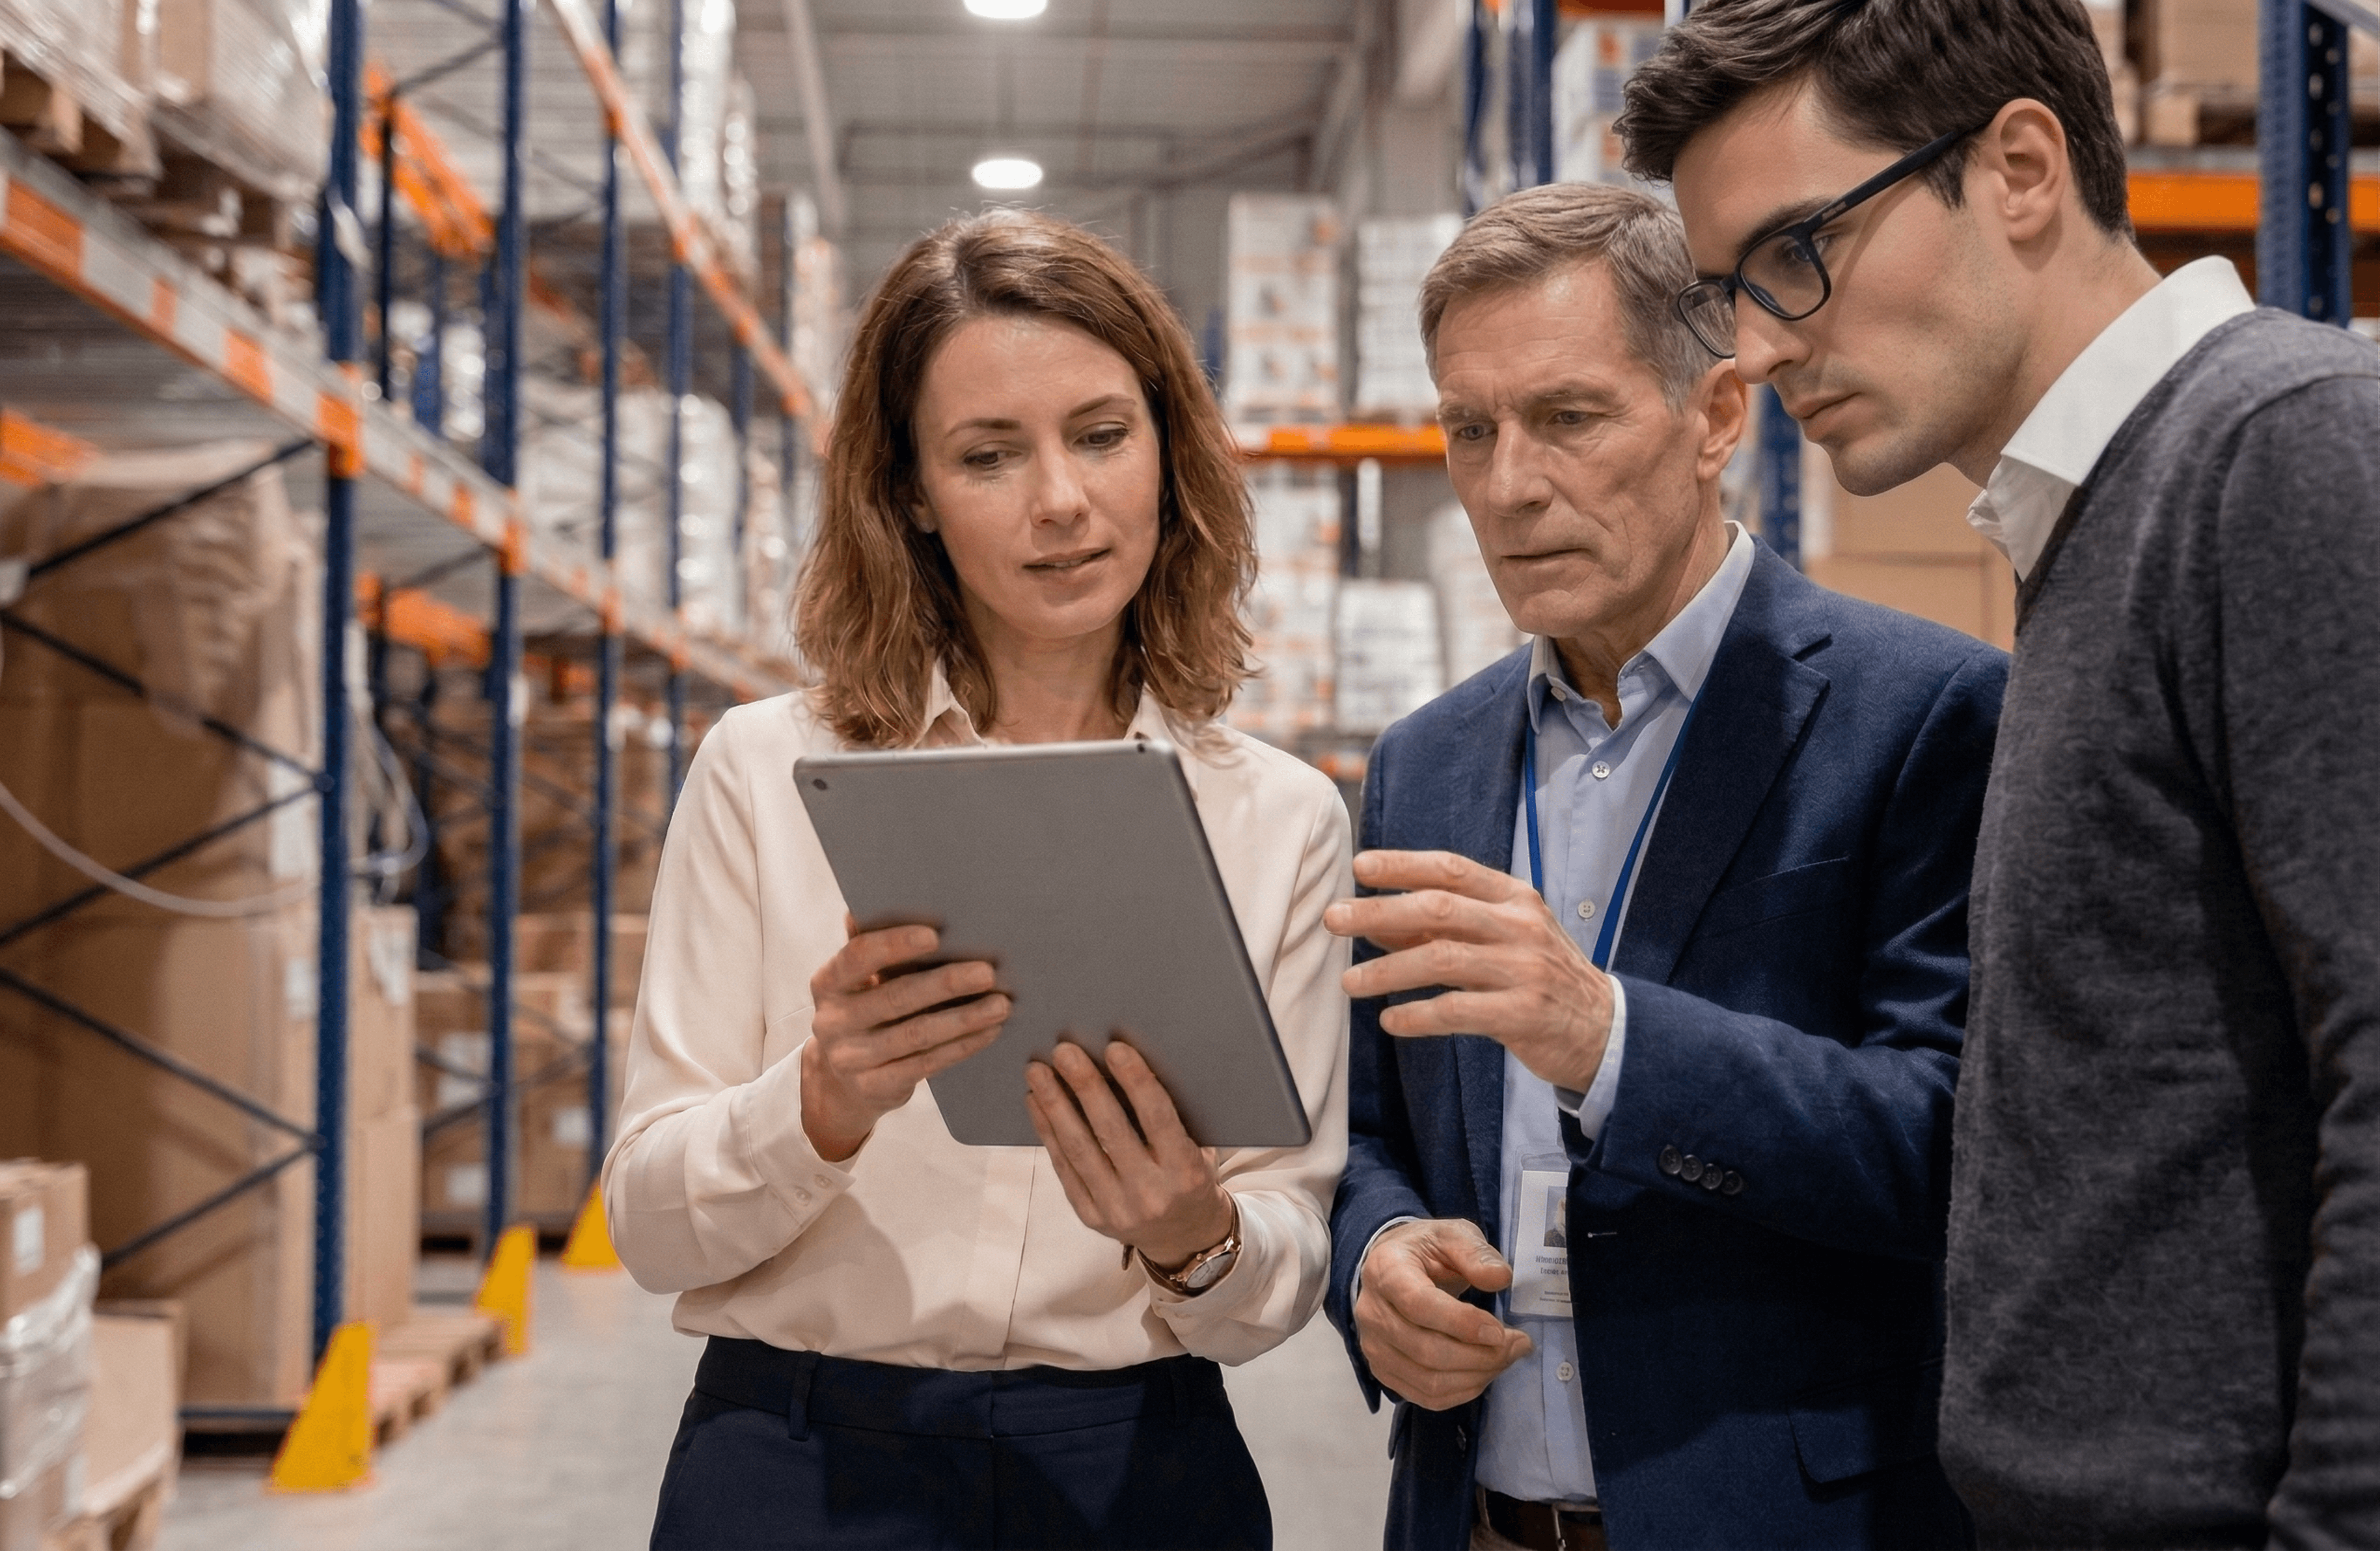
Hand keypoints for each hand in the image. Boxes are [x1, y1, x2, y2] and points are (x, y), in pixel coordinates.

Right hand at [801, 920, 1009, 1162]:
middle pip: (894, 998)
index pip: (858, 957)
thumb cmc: (862, 1010)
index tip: (935, 935)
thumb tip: (875, 901)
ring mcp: (852, 1058)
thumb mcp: (855, 981)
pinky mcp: (875, 1087)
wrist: (839, 1080)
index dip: (894, 944)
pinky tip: (989, 1032)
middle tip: (988, 973)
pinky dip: (962, 1046)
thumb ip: (868, 946)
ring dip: (964, 1019)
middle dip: (945, 984)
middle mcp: (833, 1021)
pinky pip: (927, 1065)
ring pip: (917, 1035)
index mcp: (827, 983)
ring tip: (1001, 1005)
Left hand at [1024, 1040, 1235, 1270]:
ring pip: (1079, 1149)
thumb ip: (1172, 1114)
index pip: (1158, 1118)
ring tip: (1037, 1072)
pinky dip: (1048, 1132)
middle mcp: (1150, 1194)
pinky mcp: (1091, 1217)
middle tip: (1064, 1051)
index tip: (1115, 1047)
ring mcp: (1116, 1209)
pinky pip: (1064, 1168)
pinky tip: (1036, 1103)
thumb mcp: (1197, 1148)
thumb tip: (1127, 1062)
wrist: (1184, 1236)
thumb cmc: (1191, 1176)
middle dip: (1084, 1086)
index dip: (1136, 1081)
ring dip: (1055, 1105)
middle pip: (1110, 1131)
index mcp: (1185, 1173)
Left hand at [1323, 850, 1614, 1092]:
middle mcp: (1520, 926)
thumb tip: (1375, 921)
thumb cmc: (1540, 977)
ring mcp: (1524, 969)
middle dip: (1378, 912)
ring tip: (1349, 982)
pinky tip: (1390, 1021)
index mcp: (1514, 898)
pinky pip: (1458, 1011)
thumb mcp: (1501, 938)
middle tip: (1334, 920)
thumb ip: (1443, 927)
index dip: (1403, 865)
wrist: (1604, 1029)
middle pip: (1438, 908)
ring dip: (1387, 970)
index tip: (1359, 866)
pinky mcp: (1523, 1013)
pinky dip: (1418, 1015)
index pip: (1451, 870)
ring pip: (1441, 958)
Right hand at [1355, 1218, 1533, 1409]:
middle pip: (1426, 1350)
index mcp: (1386, 1271)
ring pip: (1428, 1380)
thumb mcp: (1452, 1235)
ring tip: (1506, 1357)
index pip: (1419, 1305)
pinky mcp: (1384, 1371)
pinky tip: (1484, 1372)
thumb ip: (1476, 1253)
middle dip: (1480, 1355)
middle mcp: (1372, 1313)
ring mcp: (1374, 1347)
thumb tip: (1500, 1278)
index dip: (1461, 1323)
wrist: (1393, 1268)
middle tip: (1518, 1345)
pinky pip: (1426, 1397)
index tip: (1499, 1331)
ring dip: (1477, 1375)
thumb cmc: (1426, 1251)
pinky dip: (1462, 1392)